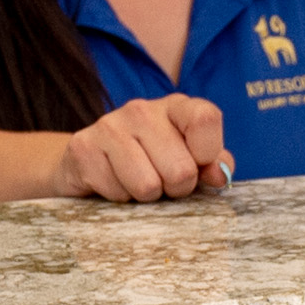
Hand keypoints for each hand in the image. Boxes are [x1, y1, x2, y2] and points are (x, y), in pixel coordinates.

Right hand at [54, 94, 229, 201]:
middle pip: (181, 169)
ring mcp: (110, 125)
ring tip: (137, 182)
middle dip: (175, 188)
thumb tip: (220, 175)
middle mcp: (142, 109)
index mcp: (176, 106)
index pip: (205, 119)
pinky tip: (113, 182)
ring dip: (145, 196)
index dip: (207, 154)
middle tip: (162, 182)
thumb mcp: (189, 159)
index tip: (199, 166)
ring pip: (148, 186)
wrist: (90, 163)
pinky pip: (117, 193)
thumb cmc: (152, 163)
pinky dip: (119, 198)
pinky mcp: (83, 148)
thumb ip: (213, 163)